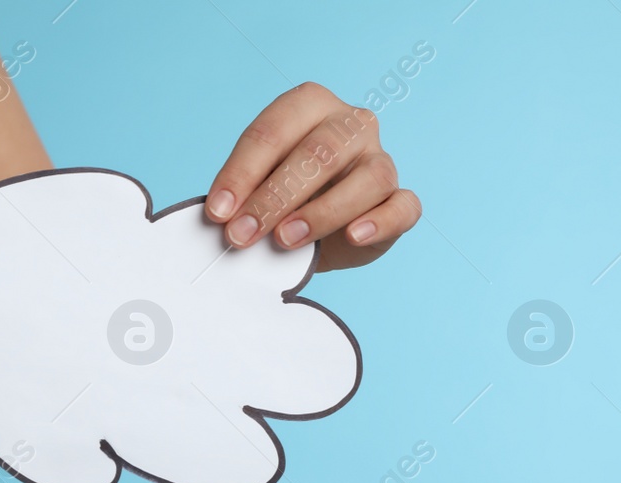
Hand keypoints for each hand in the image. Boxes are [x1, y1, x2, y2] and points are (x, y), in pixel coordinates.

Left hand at [205, 82, 420, 271]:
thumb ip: (242, 196)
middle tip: (243, 234)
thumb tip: (225, 218)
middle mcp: (351, 124)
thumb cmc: (279, 198)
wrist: (311, 230)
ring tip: (286, 239)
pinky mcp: (397, 198)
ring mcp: (380, 159)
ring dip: (322, 212)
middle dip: (275, 197)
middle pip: (320, 153)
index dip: (241, 173)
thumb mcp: (253, 189)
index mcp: (309, 105)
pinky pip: (402, 206)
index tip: (218, 212)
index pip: (273, 131)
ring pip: (368, 178)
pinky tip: (353, 236)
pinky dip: (379, 222)